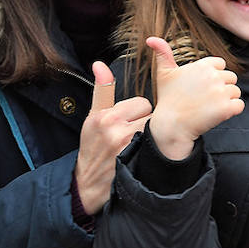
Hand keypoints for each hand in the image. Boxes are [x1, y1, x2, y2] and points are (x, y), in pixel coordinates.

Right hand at [74, 62, 151, 214]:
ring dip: (152, 138)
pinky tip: (144, 156)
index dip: (137, 113)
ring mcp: (129, 147)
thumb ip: (101, 90)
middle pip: (152, 116)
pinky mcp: (138, 161)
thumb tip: (100, 64)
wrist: (89, 183)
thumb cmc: (92, 147)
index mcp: (105, 116)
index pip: (142, 103)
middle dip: (146, 124)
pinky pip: (159, 147)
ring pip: (156, 131)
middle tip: (133, 136)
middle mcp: (117, 130)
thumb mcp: (92, 117)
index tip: (128, 123)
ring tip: (139, 146)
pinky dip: (155, 151)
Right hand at [146, 37, 243, 160]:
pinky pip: (239, 105)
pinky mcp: (227, 108)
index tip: (202, 85)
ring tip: (209, 106)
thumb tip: (151, 39)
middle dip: (221, 87)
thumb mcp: (164, 73)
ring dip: (226, 99)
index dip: (213, 75)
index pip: (220, 64)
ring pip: (235, 92)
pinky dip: (232, 111)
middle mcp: (213, 76)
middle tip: (205, 98)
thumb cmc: (168, 98)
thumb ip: (162, 53)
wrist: (171, 124)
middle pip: (230, 77)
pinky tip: (217, 113)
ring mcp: (221, 92)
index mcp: (202, 66)